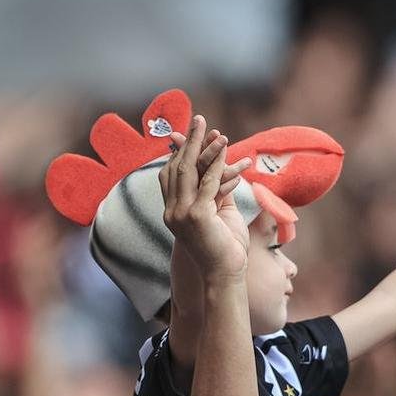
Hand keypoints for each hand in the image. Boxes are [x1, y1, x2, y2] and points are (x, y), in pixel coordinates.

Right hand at [160, 115, 252, 280]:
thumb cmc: (224, 249)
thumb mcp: (219, 216)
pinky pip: (207, 182)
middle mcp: (171, 212)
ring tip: (214, 129)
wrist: (225, 275)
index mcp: (172, 212)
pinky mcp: (198, 216)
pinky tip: (225, 148)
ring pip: (190, 171)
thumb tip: (223, 173)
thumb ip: (217, 195)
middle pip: (178, 167)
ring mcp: (181, 214)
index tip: (192, 133)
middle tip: (199, 120)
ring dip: (203, 147)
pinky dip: (216, 163)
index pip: (170, 174)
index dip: (180, 152)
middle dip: (189, 142)